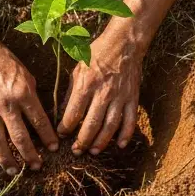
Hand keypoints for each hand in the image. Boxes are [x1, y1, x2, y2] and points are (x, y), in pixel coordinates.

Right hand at [0, 44, 58, 174]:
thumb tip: (41, 122)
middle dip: (30, 155)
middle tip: (37, 166)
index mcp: (23, 94)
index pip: (39, 122)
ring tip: (13, 171)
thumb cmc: (8, 65)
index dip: (48, 138)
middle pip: (20, 138)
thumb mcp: (28, 78)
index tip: (53, 149)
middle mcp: (6, 104)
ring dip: (6, 160)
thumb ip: (33, 99)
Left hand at [57, 32, 143, 154]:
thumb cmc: (97, 55)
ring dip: (101, 142)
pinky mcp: (133, 98)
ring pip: (110, 126)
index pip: (73, 113)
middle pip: (91, 124)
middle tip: (76, 150)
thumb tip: (62, 113)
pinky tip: (119, 145)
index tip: (61, 135)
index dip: (65, 128)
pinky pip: (130, 121)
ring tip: (93, 151)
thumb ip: (70, 92)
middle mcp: (103, 93)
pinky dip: (125, 135)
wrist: (124, 44)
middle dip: (82, 141)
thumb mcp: (77, 69)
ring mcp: (120, 97)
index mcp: (86, 84)